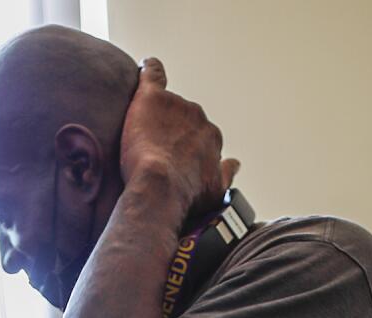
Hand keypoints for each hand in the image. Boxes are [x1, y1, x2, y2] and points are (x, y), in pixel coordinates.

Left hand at [120, 57, 239, 230]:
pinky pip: (152, 74)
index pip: (198, 135)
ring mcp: (176, 105)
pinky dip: (148, 70)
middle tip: (151, 148)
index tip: (171, 156)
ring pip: (164, 104)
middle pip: (181, 118)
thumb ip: (226, 174)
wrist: (161, 188)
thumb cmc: (185, 195)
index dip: (183, 146)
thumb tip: (234, 164)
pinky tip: (143, 67)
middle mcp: (198, 118)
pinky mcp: (153, 98)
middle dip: (169, 130)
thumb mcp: (215, 192)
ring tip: (137, 133)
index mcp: (212, 137)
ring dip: (153, 114)